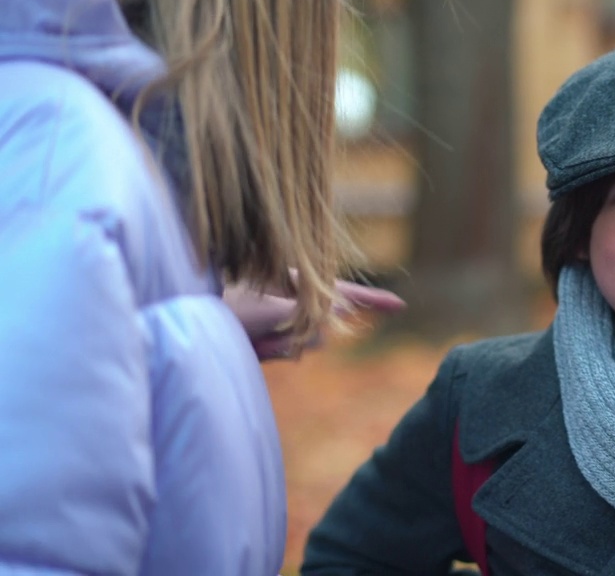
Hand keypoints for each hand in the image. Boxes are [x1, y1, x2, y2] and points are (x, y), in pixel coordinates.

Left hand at [224, 278, 404, 360]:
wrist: (192, 321)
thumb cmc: (228, 308)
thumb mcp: (273, 308)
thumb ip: (313, 313)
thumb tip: (343, 312)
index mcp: (300, 283)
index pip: (346, 292)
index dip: (375, 300)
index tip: (401, 305)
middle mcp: (295, 299)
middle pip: (327, 326)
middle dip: (303, 335)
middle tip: (269, 337)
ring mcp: (283, 318)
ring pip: (307, 344)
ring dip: (282, 346)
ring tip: (253, 340)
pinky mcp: (272, 336)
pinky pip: (290, 352)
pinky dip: (273, 353)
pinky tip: (253, 347)